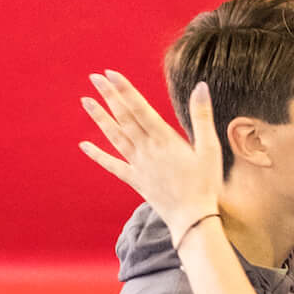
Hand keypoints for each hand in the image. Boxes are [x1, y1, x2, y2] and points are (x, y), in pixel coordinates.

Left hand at [81, 70, 223, 246]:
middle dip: (109, 96)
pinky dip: (97, 155)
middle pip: (124, 118)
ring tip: (85, 101)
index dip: (124, 90)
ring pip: (114, 137)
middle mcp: (146, 150)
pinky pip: (112, 165)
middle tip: (95, 77)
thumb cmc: (206, 184)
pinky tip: (83, 145)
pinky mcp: (135, 180)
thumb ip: (202, 116)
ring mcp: (138, 165)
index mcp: (165, 140)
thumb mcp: (210, 148)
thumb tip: (201, 87)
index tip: (111, 74)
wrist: (193, 219)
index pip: (140, 109)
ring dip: (99, 118)